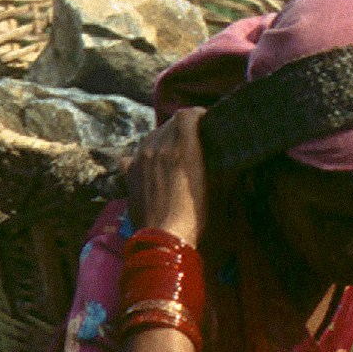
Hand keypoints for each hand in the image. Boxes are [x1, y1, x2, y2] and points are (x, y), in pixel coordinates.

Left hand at [127, 107, 208, 243]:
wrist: (164, 237)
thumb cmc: (195, 214)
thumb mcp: (215, 186)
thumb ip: (216, 163)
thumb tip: (223, 155)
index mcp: (182, 145)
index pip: (186, 114)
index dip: (197, 115)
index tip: (204, 123)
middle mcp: (158, 145)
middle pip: (168, 124)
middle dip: (181, 128)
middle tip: (191, 141)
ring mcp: (140, 158)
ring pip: (150, 136)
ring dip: (162, 140)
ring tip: (171, 154)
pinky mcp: (129, 173)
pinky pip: (133, 155)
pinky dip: (143, 157)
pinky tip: (148, 166)